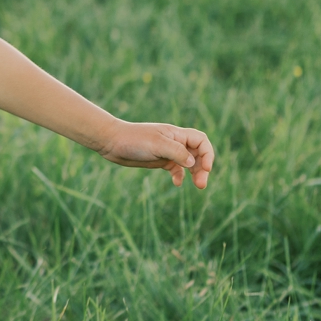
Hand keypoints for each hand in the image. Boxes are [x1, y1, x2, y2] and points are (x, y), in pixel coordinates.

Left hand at [98, 121, 214, 188]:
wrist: (112, 142)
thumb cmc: (133, 140)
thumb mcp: (157, 145)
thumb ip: (177, 152)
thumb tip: (194, 163)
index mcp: (176, 134)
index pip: (201, 141)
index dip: (208, 154)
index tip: (206, 168)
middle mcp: (175, 142)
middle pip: (198, 154)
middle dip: (203, 168)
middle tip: (201, 184)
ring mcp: (167, 152)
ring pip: (189, 163)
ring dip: (195, 173)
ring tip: (198, 186)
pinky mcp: (159, 160)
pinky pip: (176, 169)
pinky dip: (179, 176)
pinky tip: (177, 184)